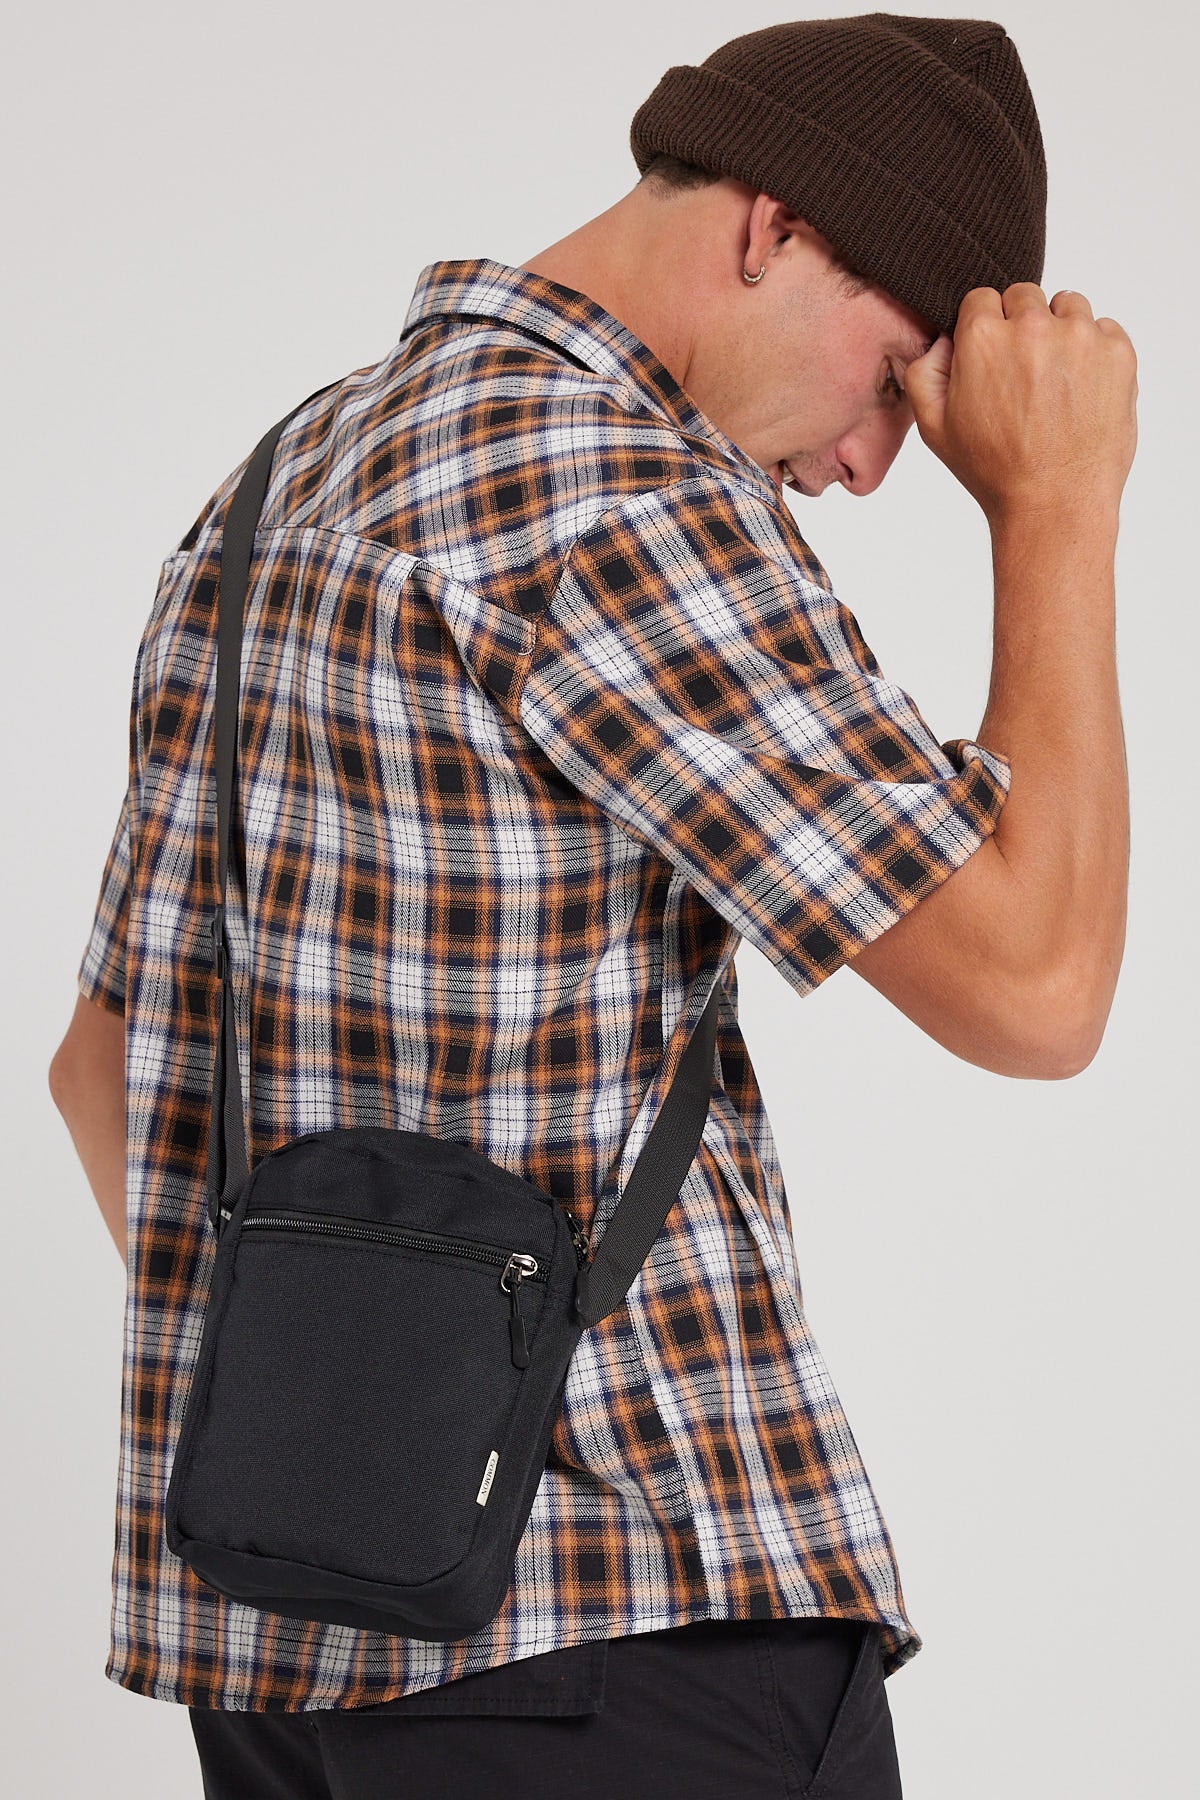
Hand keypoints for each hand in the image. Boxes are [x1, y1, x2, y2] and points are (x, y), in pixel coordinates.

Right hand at [904, 283, 1137, 526]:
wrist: (1054, 504)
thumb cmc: (994, 471)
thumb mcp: (933, 428)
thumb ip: (923, 372)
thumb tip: (944, 340)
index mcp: (983, 338)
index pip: (982, 299)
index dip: (983, 328)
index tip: (991, 356)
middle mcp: (1033, 326)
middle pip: (1025, 296)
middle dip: (1021, 325)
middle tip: (1023, 372)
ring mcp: (1080, 336)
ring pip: (1068, 306)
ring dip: (1060, 331)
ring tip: (1054, 380)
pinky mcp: (1117, 351)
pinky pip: (1104, 329)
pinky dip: (1094, 351)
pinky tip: (1080, 390)